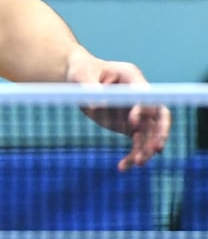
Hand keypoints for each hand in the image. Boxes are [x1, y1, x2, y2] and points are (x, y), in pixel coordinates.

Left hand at [67, 52, 170, 170]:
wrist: (78, 77)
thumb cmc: (80, 71)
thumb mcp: (80, 75)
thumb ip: (89, 88)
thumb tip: (95, 106)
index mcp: (131, 77)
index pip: (146, 95)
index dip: (143, 109)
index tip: (131, 121)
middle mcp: (138, 95)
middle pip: (158, 116)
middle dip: (159, 133)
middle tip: (155, 149)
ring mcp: (136, 111)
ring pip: (149, 134)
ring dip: (145, 149)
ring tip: (138, 163)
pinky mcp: (129, 125)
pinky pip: (136, 143)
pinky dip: (132, 155)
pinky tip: (122, 167)